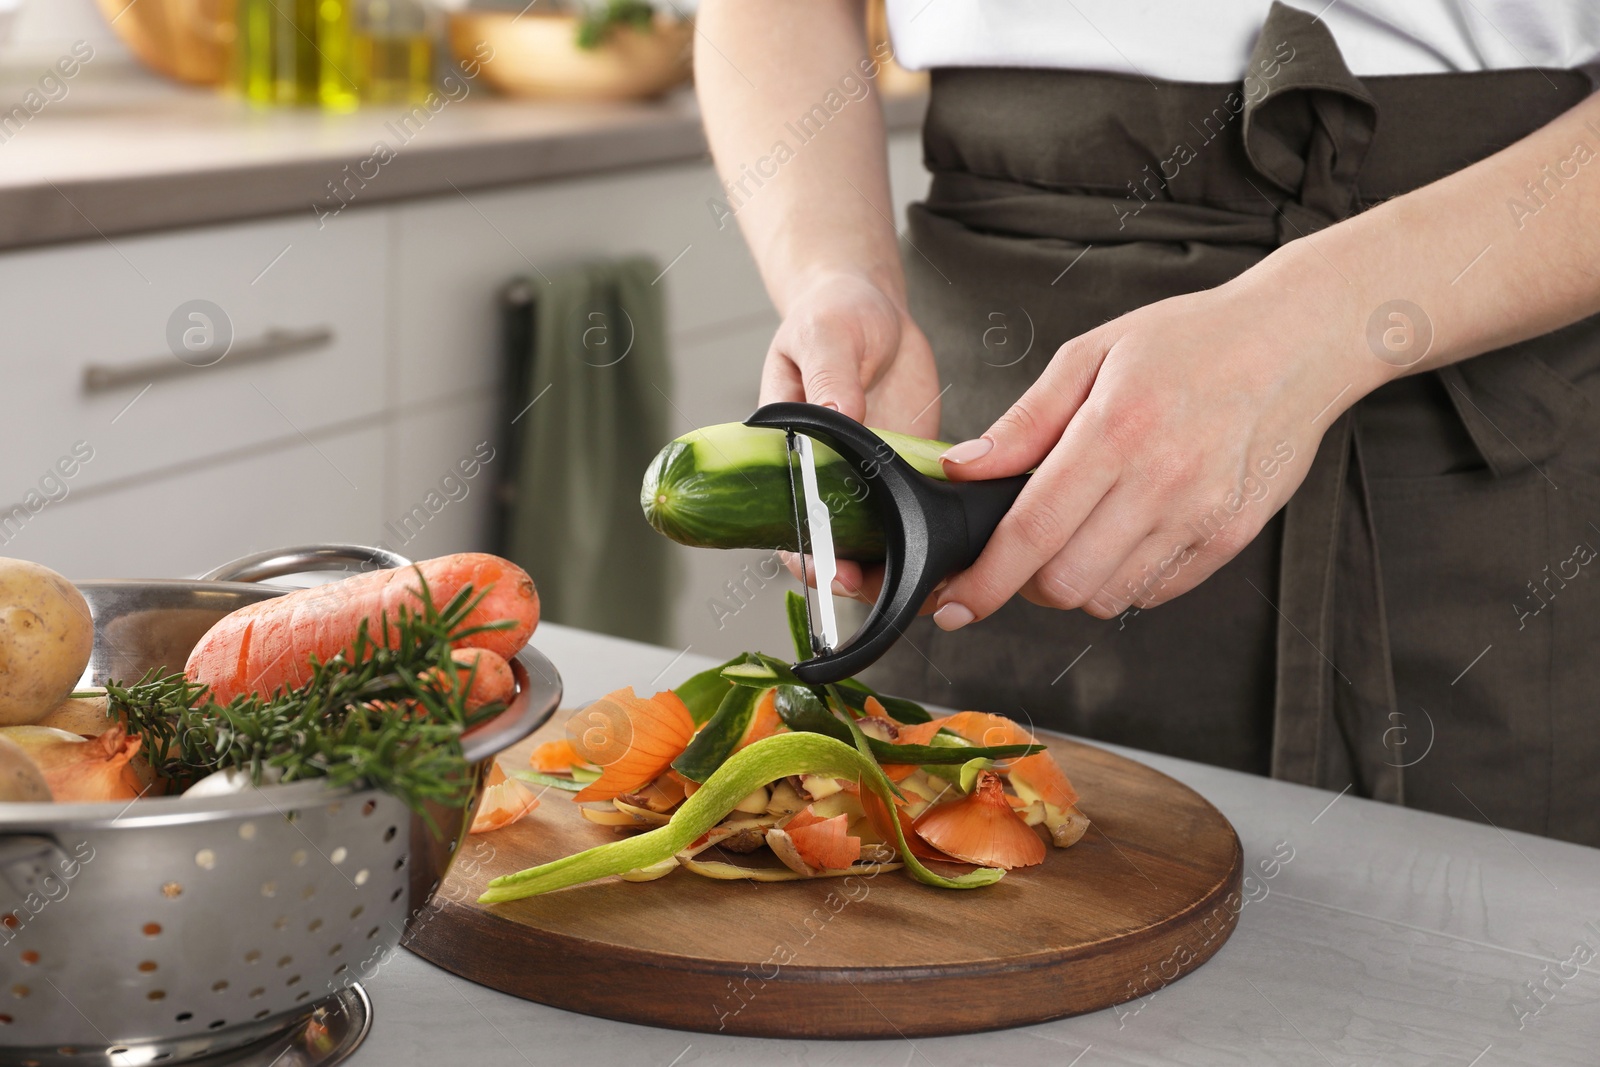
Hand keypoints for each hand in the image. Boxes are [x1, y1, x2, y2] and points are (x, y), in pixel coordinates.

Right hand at [762, 270, 941, 602]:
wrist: (874, 305)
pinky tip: (954, 543)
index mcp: (788, 451)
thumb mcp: (826, 337)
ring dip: (896, 565)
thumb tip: (837, 419)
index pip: (786, 519)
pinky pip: (918, 511)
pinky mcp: (908, 470)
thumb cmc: (833, 314)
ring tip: (921, 577)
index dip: (805, 555)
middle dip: (852, 575)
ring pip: (878, 541)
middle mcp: (826, 475)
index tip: (828, 569)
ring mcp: (868, 478)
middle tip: (873, 584)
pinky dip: (932, 533)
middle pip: (833, 546)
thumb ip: (831, 379)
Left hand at [929, 256, 1388, 627]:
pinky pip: (1154, 592)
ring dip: (1073, 582)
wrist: (1299, 341)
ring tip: (1077, 535)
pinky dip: (1123, 579)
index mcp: (1115, 430)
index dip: (984, 579)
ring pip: (1106, 597)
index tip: (952, 603)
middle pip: (1063, 582)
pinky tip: (1125, 533)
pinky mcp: (1232, 538)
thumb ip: (1024, 421)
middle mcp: (1162, 481)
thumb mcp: (1092, 355)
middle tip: (1021, 551)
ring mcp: (1202, 516)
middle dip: (1024, 582)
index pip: (1031, 530)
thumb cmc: (1190, 340)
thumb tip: (963, 469)